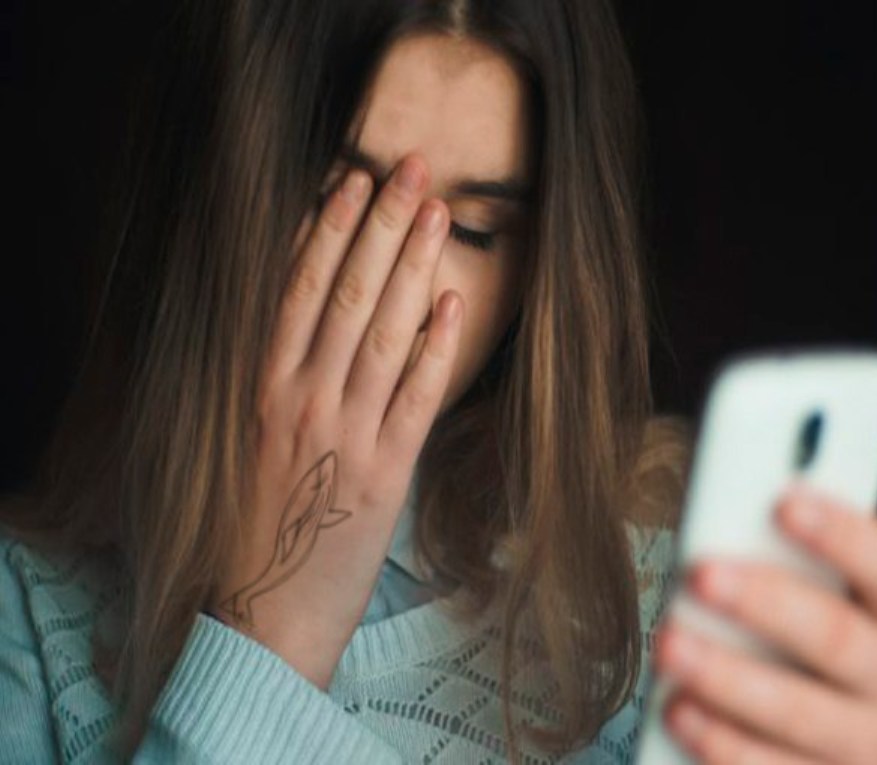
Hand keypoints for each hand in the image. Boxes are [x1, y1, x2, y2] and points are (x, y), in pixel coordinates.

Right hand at [207, 153, 460, 689]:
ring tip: (438, 213)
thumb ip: (273, 381)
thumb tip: (305, 322)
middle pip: (345, 294)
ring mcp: (344, 434)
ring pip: (382, 333)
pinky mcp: (385, 474)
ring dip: (413, 268)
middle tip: (413, 169)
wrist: (257, 615)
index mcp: (259, 387)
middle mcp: (299, 399)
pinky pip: (414, 399)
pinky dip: (435, 349)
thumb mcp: (246, 441)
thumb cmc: (250, 527)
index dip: (329, 229)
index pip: (296, 288)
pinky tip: (454, 303)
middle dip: (382, 226)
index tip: (353, 179)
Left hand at [653, 481, 876, 763]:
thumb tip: (721, 520)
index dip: (841, 533)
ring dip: (728, 677)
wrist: (808, 742)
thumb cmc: (791, 643)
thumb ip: (776, 558)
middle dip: (766, 603)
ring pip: (802, 713)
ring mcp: (869, 746)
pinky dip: (721, 741)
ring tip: (670, 645)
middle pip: (839, 638)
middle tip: (702, 574)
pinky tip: (677, 711)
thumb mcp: (802, 595)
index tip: (784, 502)